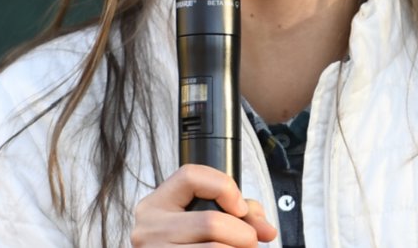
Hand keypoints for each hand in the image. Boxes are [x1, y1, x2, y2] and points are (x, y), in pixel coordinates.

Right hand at [131, 164, 277, 247]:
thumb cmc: (188, 241)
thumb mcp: (205, 215)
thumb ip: (240, 212)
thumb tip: (268, 231)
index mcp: (157, 204)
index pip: (190, 176)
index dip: (224, 186)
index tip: (241, 207)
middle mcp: (150, 227)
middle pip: (211, 222)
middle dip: (244, 233)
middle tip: (251, 240)